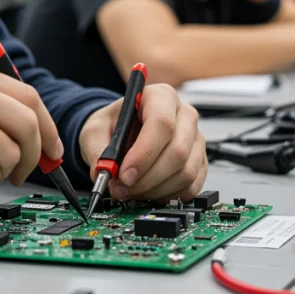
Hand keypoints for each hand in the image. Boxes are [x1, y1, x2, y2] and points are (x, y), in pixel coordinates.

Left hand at [78, 84, 206, 201]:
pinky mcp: (200, 162)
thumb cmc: (114, 124)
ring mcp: (196, 140)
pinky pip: (190, 187)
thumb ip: (97, 149)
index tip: (123, 174)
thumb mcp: (95, 130)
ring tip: (130, 191)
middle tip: (121, 188)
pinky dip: (166, 196)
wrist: (124, 131)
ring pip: (185, 173)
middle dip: (146, 178)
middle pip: (177, 151)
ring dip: (153, 190)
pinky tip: (147, 192)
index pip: (161, 123)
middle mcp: (184, 115)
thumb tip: (103, 172)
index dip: (143, 153)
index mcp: (160, 97)